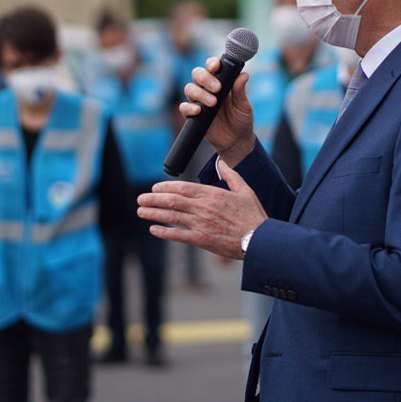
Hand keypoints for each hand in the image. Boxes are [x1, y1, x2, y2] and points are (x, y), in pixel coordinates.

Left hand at [137, 160, 267, 259]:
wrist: (260, 239)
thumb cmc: (253, 215)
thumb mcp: (245, 190)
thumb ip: (231, 175)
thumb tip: (222, 162)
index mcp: (212, 194)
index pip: (182, 187)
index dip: (165, 187)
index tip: (154, 188)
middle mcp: (203, 207)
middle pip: (172, 200)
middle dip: (153, 199)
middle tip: (140, 199)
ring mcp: (201, 223)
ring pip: (171, 216)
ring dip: (154, 213)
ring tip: (140, 211)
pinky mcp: (202, 239)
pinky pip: (178, 235)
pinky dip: (164, 232)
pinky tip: (153, 229)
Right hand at [180, 57, 255, 165]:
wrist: (236, 141)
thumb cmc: (241, 119)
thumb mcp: (243, 105)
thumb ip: (240, 91)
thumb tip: (243, 75)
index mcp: (220, 82)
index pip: (212, 67)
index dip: (212, 64)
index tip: (216, 67)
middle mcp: (207, 89)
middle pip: (197, 74)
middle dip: (205, 78)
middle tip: (217, 88)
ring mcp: (199, 101)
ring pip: (189, 88)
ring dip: (199, 93)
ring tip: (213, 103)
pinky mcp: (193, 115)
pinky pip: (184, 107)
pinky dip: (189, 107)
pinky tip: (198, 111)